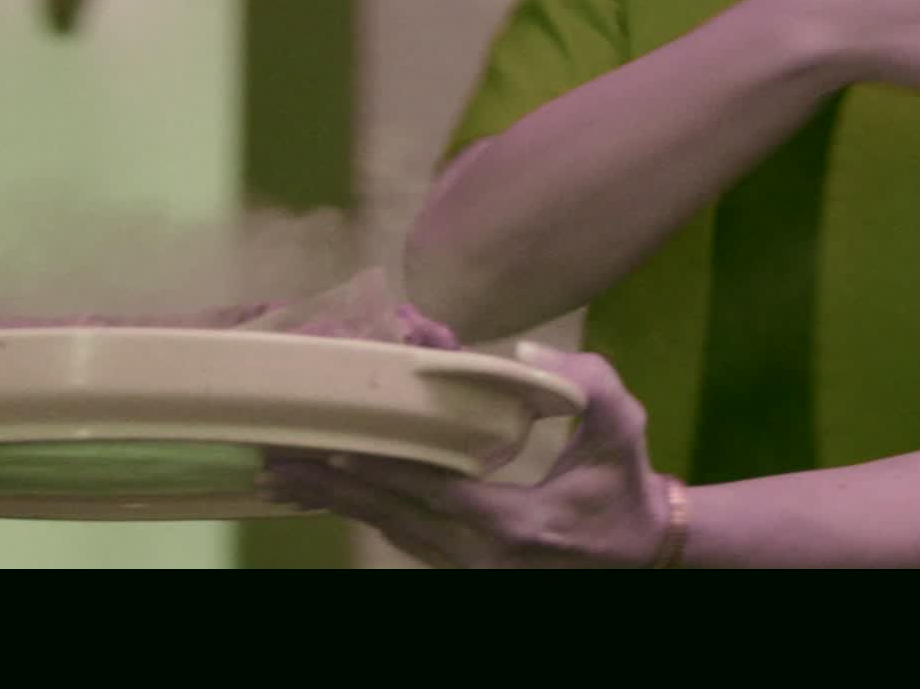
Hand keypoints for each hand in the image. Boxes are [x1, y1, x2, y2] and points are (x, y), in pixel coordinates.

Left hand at [255, 350, 673, 569]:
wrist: (642, 549)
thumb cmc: (626, 482)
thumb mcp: (622, 424)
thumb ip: (582, 385)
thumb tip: (521, 353)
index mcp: (515, 523)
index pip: (432, 492)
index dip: (380, 469)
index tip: (330, 445)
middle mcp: (481, 555)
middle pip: (392, 516)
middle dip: (332, 486)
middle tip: (277, 456)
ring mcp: (469, 567)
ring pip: (390, 531)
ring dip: (336, 502)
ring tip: (285, 472)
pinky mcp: (464, 565)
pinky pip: (403, 537)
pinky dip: (364, 512)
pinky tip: (329, 492)